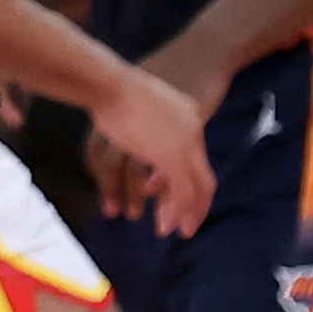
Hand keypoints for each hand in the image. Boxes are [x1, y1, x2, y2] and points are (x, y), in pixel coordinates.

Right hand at [88, 64, 214, 236]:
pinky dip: (173, 212)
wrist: (109, 82)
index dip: (176, 179)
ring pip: (192, 189)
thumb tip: (136, 139)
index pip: (193, 158)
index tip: (153, 192)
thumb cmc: (112, 87)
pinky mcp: (171, 156)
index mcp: (187, 116)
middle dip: (193, 206)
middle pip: (202, 177)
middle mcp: (191, 131)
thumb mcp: (136, 106)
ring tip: (164, 230)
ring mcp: (184, 144)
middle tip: (184, 227)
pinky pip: (180, 193)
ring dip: (179, 213)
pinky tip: (162, 225)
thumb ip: (145, 123)